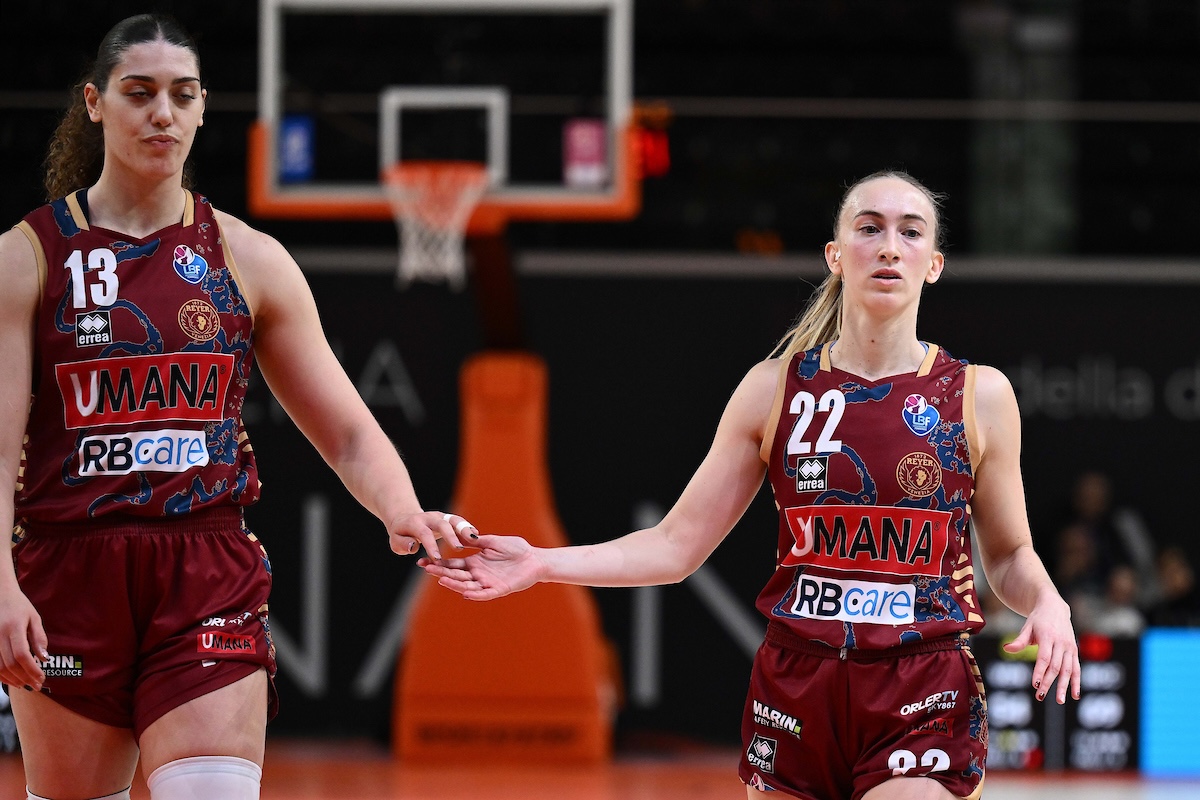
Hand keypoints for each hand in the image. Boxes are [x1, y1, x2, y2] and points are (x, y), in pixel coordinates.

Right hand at [0, 581, 47, 691]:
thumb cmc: (19, 607)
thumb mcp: (34, 618)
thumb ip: (39, 638)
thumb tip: (44, 659)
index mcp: (13, 627)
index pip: (22, 655)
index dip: (32, 670)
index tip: (42, 678)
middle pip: (10, 664)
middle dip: (24, 678)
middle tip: (37, 685)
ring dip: (12, 680)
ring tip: (25, 685)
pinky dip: (1, 676)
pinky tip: (11, 680)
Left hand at [388, 511, 477, 559]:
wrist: (406, 519)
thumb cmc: (401, 535)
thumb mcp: (395, 541)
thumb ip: (403, 544)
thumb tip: (414, 546)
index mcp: (415, 523)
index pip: (424, 534)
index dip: (431, 546)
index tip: (437, 559)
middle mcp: (429, 517)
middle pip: (442, 524)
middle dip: (451, 536)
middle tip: (459, 549)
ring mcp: (440, 516)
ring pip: (454, 520)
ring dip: (464, 529)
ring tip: (474, 538)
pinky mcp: (448, 518)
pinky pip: (459, 521)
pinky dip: (467, 527)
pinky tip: (476, 536)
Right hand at [419, 534, 542, 599]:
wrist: (535, 558)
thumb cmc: (516, 549)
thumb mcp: (493, 542)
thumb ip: (477, 542)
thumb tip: (460, 536)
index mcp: (475, 562)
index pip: (453, 564)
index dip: (439, 563)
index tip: (423, 562)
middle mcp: (478, 574)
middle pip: (456, 575)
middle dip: (441, 572)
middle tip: (426, 568)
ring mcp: (487, 583)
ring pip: (467, 586)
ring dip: (454, 584)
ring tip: (441, 579)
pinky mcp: (499, 589)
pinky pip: (485, 594)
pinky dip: (475, 594)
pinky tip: (465, 593)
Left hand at [1003, 594, 1080, 703]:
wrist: (1054, 607)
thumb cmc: (1037, 619)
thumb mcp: (1027, 627)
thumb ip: (1019, 640)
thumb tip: (1006, 649)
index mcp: (1048, 637)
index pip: (1044, 658)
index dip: (1040, 672)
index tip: (1035, 684)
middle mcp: (1061, 643)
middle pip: (1055, 666)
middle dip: (1048, 682)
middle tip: (1040, 696)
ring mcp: (1069, 647)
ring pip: (1068, 670)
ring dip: (1064, 686)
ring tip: (1059, 701)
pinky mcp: (1074, 651)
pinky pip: (1077, 668)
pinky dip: (1077, 682)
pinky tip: (1075, 695)